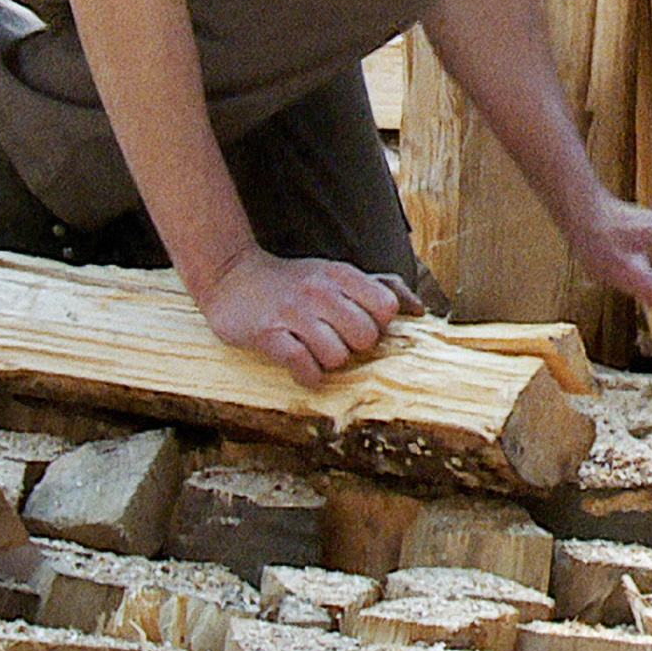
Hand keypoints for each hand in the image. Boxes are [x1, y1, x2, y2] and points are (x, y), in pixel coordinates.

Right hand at [191, 246, 422, 387]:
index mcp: (341, 275)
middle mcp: (319, 290)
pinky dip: (307, 376)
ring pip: (337, 356)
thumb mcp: (337, 274)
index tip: (359, 325)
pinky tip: (302, 367)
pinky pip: (303, 367)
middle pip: (366, 337)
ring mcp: (293, 312)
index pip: (386, 307)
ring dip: (328, 362)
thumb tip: (420, 310)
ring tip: (314, 351)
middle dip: (354, 348)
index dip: (378, 324)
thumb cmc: (294, 281)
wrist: (231, 276)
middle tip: (336, 342)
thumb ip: (380, 288)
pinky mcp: (268, 334)